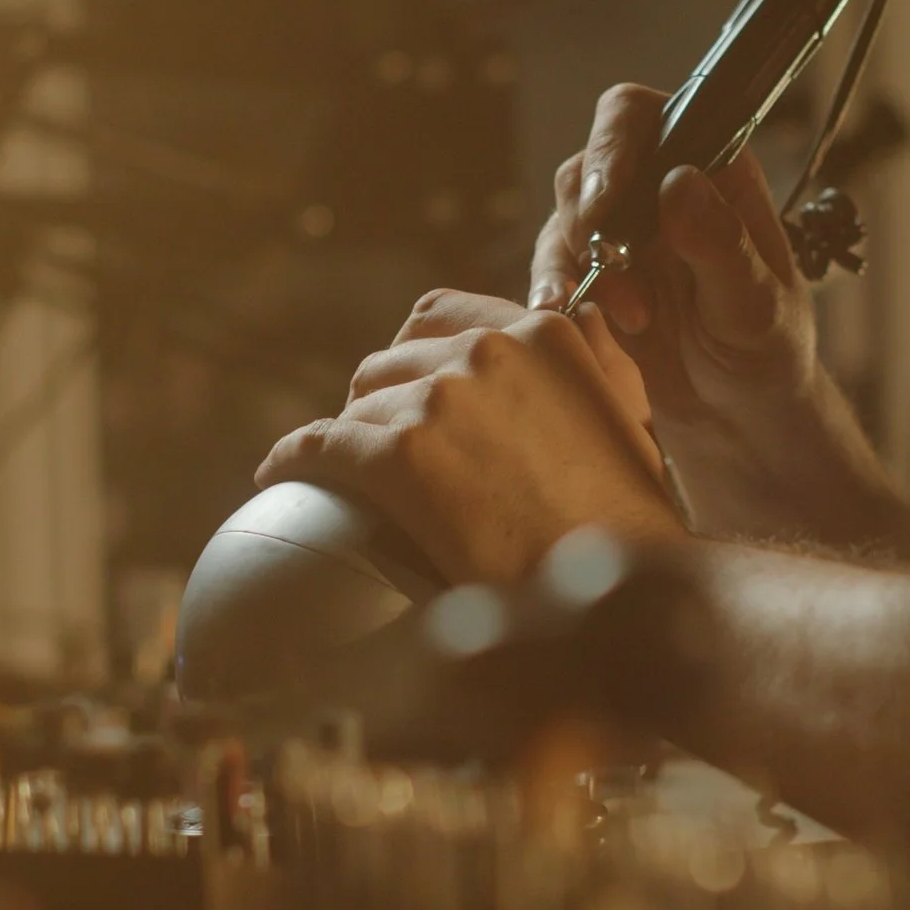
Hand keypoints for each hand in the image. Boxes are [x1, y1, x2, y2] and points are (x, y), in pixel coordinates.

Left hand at [258, 293, 685, 583]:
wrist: (616, 596)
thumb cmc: (629, 524)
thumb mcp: (631, 420)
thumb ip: (600, 360)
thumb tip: (583, 313)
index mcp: (544, 335)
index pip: (444, 314)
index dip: (416, 353)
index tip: (410, 388)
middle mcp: (489, 350)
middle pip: (392, 359)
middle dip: (382, 399)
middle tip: (379, 443)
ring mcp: (442, 399)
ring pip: (359, 405)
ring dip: (351, 437)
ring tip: (343, 472)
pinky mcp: (400, 455)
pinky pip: (320, 445)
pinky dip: (294, 459)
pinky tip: (278, 476)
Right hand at [531, 85, 821, 434]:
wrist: (738, 420)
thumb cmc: (767, 355)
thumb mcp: (756, 305)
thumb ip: (720, 243)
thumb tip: (678, 181)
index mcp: (714, 171)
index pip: (648, 117)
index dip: (614, 142)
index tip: (607, 194)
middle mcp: (661, 187)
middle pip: (591, 160)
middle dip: (590, 213)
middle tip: (607, 260)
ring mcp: (623, 231)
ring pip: (565, 213)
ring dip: (578, 260)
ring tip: (629, 316)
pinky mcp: (594, 277)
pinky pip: (553, 266)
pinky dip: (552, 289)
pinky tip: (564, 317)